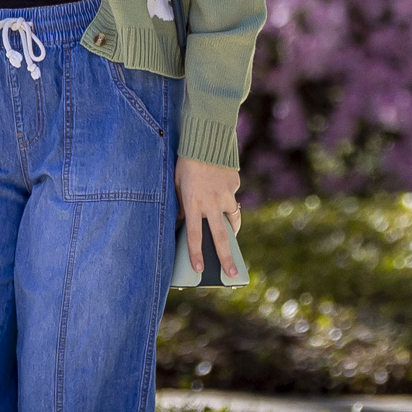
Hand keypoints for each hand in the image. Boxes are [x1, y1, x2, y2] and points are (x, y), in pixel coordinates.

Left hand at [175, 157, 241, 279]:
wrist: (207, 137)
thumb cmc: (186, 162)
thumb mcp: (176, 184)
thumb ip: (181, 205)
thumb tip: (183, 220)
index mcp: (193, 203)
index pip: (194, 236)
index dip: (196, 255)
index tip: (199, 270)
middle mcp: (211, 202)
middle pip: (221, 238)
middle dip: (227, 259)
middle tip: (233, 275)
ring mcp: (226, 194)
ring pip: (232, 219)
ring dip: (232, 230)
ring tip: (232, 238)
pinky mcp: (234, 184)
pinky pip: (232, 196)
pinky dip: (227, 196)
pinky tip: (220, 188)